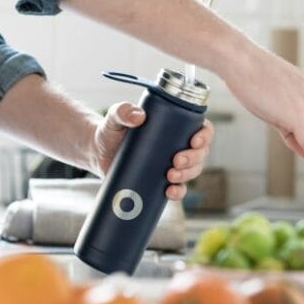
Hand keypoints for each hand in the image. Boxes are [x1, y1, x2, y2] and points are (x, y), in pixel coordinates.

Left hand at [90, 102, 214, 200]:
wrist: (98, 153)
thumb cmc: (111, 130)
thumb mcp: (115, 118)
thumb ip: (122, 111)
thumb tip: (138, 116)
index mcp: (176, 125)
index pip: (202, 128)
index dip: (205, 136)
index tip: (194, 141)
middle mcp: (178, 145)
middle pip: (201, 153)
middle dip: (193, 159)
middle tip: (176, 161)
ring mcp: (172, 165)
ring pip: (193, 171)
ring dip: (187, 175)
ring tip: (170, 176)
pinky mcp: (162, 181)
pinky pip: (178, 189)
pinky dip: (178, 192)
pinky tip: (169, 192)